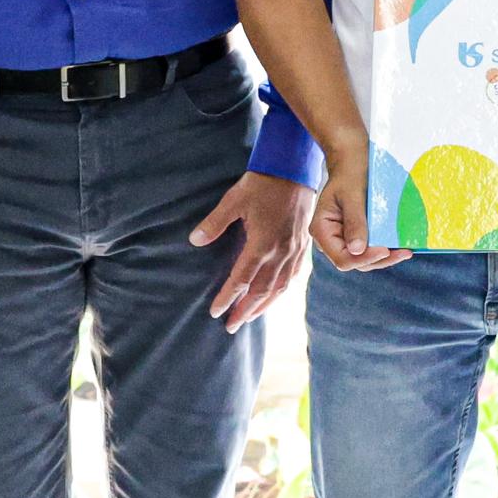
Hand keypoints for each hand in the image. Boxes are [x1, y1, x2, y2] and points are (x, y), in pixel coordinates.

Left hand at [188, 172, 313, 328]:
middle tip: (231, 326)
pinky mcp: (302, 246)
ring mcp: (294, 251)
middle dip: (245, 311)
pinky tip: (275, 296)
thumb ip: (214, 223)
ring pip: (279, 287)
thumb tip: (194, 241)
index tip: (216, 312)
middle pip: (261, 290)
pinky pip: (294, 276)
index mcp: (262, 244)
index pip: (242, 279)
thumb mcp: (234, 200)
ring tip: (250, 318)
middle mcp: (280, 253)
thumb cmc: (263, 183)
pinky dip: (282, 291)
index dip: (228, 297)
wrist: (294, 170)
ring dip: (263, 306)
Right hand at [309, 134, 396, 271]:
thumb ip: (354, 222)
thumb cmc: (350, 172)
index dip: (365, 258)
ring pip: (363, 259)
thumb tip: (357, 250)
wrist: (352, 159)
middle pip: (354, 262)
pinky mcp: (355, 234)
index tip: (385, 250)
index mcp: (322, 229)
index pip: (342, 258)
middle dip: (379, 260)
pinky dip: (384, 249)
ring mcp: (342, 238)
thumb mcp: (353, 195)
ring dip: (385, 257)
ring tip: (405, 251)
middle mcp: (330, 239)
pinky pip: (369, 248)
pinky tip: (400, 245)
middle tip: (404, 252)